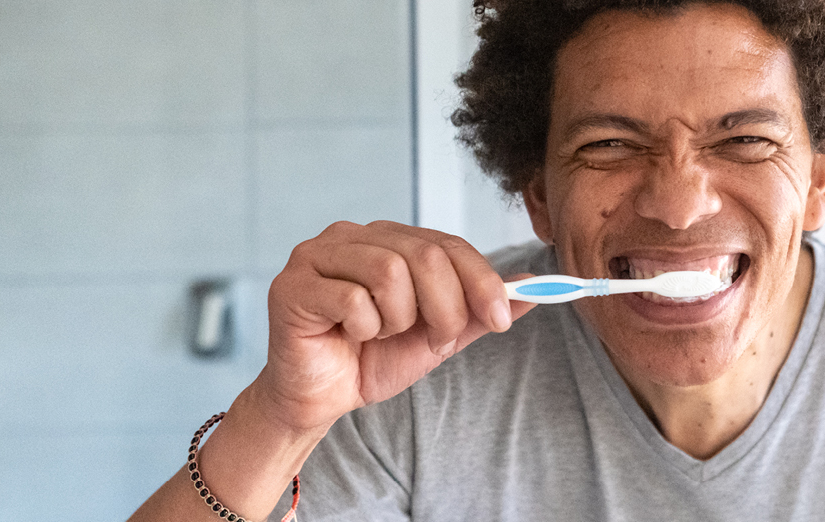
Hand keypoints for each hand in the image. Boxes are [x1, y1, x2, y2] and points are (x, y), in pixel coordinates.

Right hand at [247, 220, 537, 433]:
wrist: (321, 398)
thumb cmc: (371, 360)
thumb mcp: (437, 336)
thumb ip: (477, 311)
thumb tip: (531, 288)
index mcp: (388, 238)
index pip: (447, 244)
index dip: (481, 280)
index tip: (500, 319)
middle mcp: (352, 235)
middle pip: (424, 255)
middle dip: (445, 308)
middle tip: (434, 340)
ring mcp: (317, 255)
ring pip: (389, 273)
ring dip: (398, 320)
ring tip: (381, 334)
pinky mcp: (293, 284)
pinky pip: (351, 298)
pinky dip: (365, 328)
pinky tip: (351, 336)